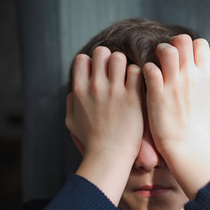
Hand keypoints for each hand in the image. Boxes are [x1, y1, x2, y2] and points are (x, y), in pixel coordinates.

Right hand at [66, 46, 142, 204]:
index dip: (92, 63)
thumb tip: (74, 90)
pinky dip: (138, 75)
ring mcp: (114, 91)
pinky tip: (138, 86)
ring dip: (124, 65)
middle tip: (116, 73)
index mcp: (79, 91)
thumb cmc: (91, 142)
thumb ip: (71, 102)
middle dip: (109, 59)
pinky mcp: (132, 97)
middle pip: (101, 52)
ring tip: (128, 78)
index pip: (82, 58)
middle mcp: (95, 87)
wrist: (109, 157)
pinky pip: (136, 71)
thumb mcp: (71, 122)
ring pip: (119, 57)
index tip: (99, 74)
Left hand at [142, 34, 209, 157]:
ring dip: (159, 53)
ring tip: (157, 65)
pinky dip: (147, 70)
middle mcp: (191, 76)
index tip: (183, 58)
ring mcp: (173, 83)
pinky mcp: (157, 93)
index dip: (190, 47)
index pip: (200, 43)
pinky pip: (149, 68)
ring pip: (166, 49)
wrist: (187, 146)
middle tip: (167, 58)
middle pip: (183, 40)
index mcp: (206, 76)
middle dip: (173, 44)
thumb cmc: (201, 127)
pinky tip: (148, 80)